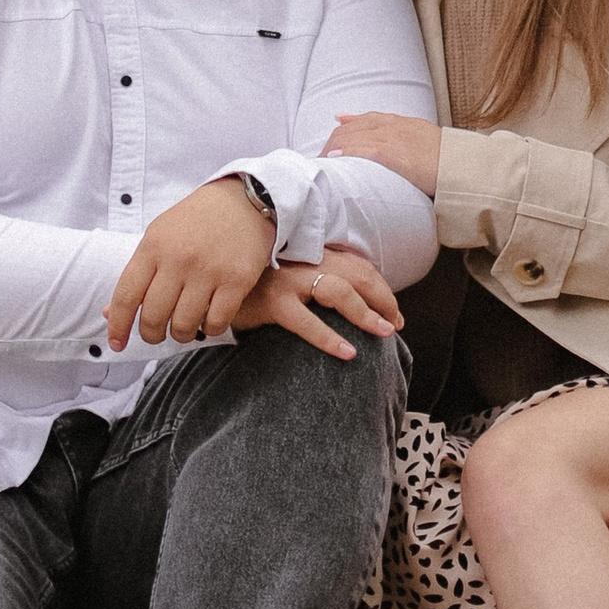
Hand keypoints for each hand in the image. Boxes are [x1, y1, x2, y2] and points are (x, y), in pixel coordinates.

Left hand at [106, 179, 278, 350]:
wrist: (243, 200)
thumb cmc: (197, 220)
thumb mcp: (159, 235)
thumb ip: (139, 272)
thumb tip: (111, 313)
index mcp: (153, 246)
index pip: (127, 296)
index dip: (119, 326)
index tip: (117, 343)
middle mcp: (178, 259)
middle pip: (154, 317)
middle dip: (152, 334)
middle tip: (157, 334)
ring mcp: (208, 270)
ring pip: (184, 325)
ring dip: (181, 334)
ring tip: (184, 326)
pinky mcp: (236, 280)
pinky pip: (215, 323)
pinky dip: (209, 330)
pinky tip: (208, 320)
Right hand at [233, 250, 406, 361]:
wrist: (213, 287)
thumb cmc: (256, 289)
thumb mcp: (292, 281)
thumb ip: (317, 286)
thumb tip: (354, 308)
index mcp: (312, 255)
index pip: (358, 266)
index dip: (382, 289)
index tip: (395, 314)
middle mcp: (304, 262)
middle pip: (356, 275)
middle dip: (382, 300)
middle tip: (395, 326)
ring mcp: (288, 280)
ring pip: (338, 291)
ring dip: (366, 313)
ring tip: (383, 333)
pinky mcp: (272, 301)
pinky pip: (307, 321)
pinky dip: (329, 338)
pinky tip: (347, 353)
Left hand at [324, 110, 442, 194]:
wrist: (464, 166)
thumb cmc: (450, 159)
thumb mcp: (430, 141)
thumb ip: (414, 140)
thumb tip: (408, 152)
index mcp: (405, 123)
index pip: (370, 117)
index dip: (351, 121)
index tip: (338, 123)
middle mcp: (396, 127)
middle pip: (357, 126)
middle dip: (337, 138)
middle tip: (323, 152)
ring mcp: (395, 140)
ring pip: (356, 136)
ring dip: (335, 146)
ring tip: (322, 157)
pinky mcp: (396, 156)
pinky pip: (366, 150)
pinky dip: (348, 151)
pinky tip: (336, 156)